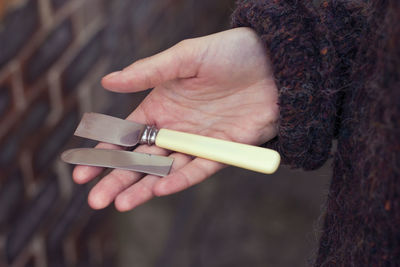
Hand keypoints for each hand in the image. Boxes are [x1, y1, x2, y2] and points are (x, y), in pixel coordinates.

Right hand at [73, 27, 278, 210]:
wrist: (275, 64)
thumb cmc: (230, 53)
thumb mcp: (186, 57)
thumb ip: (148, 72)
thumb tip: (106, 80)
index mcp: (162, 106)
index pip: (127, 135)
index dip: (104, 152)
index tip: (81, 170)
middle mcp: (177, 127)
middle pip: (142, 158)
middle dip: (118, 178)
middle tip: (95, 199)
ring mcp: (199, 141)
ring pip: (167, 169)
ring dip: (144, 186)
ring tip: (120, 204)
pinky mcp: (224, 151)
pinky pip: (199, 169)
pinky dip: (181, 179)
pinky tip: (161, 188)